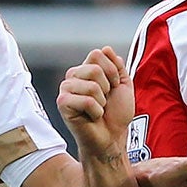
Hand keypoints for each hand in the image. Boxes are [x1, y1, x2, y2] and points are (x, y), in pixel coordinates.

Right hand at [56, 46, 134, 160]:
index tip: (113, 87)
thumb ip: (117, 66)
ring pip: (92, 85)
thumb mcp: (123, 85)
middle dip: (107, 87)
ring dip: (102, 101)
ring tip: (97, 110)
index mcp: (85, 70)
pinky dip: (95, 111)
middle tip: (104, 101)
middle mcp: (73, 77)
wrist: (112, 138)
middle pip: (94, 68)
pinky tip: (91, 117)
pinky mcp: (62, 104)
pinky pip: (86, 100)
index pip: (97, 53)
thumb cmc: (116, 115)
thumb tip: (106, 48)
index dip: (112, 71)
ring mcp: (65, 90)